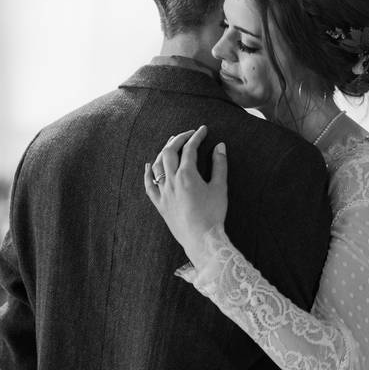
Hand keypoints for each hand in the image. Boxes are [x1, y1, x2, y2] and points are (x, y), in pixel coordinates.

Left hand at [144, 126, 227, 267]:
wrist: (202, 240)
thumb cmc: (213, 214)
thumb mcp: (220, 187)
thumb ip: (219, 164)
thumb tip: (219, 146)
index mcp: (187, 175)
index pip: (190, 148)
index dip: (196, 136)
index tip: (203, 129)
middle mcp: (172, 181)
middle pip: (170, 152)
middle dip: (179, 139)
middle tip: (188, 134)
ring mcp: (164, 193)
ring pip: (157, 166)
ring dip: (163, 151)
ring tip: (171, 144)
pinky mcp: (160, 204)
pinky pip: (149, 186)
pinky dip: (148, 174)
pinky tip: (148, 166)